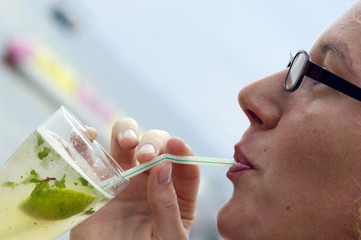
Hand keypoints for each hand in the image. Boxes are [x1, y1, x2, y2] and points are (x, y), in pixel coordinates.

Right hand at [70, 118, 199, 239]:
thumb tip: (163, 166)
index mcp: (176, 194)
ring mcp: (123, 178)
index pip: (184, 165)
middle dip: (154, 143)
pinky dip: (87, 140)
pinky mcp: (97, 182)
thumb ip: (168, 204)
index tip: (176, 145)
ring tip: (128, 141)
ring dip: (126, 131)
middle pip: (156, 146)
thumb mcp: (168, 236)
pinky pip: (91, 156)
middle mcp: (151, 180)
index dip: (182, 151)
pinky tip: (89, 135)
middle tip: (147, 156)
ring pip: (125, 141)